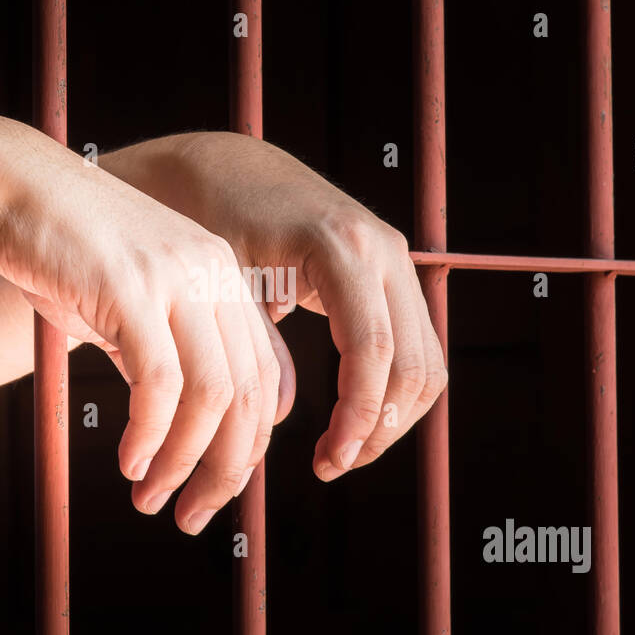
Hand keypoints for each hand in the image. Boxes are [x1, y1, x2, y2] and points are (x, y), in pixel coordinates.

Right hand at [0, 117, 293, 533]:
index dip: (246, 447)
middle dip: (225, 470)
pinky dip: (150, 437)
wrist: (5, 182)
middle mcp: (212, 273)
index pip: (262, 379)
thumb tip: (183, 428)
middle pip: (248, 396)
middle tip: (190, 516)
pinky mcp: (131, 288)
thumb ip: (163, 353)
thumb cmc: (58, 247)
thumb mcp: (127, 302)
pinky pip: (160, 384)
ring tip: (151, 499)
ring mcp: (176, 277)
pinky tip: (129, 463)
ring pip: (212, 396)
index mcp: (222, 275)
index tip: (214, 490)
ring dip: (185, 463)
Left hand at [102, 131, 446, 481]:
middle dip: (379, 427)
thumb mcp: (224, 279)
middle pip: (413, 364)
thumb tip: (285, 413)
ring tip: (340, 452)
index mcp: (343, 246)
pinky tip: (350, 421)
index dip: (358, 416)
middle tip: (332, 465)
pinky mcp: (390, 276)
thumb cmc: (209, 219)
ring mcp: (394, 260)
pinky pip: (414, 347)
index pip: (374, 351)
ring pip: (425, 362)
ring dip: (392, 417)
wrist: (223, 168)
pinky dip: (392, 392)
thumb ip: (258, 343)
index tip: (328, 462)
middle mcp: (384, 249)